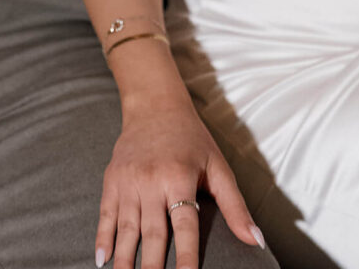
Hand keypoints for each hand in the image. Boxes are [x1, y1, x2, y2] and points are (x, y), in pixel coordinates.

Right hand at [96, 102, 262, 268]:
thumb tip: (256, 241)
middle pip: (153, 234)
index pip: (185, 226)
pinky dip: (102, 238)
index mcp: (179, 177)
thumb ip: (235, 206)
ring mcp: (128, 180)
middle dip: (152, 268)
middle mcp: (151, 180)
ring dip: (125, 260)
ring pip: (126, 228)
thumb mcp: (218, 167)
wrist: (154, 105)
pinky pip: (106, 214)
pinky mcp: (112, 179)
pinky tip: (102, 260)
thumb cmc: (192, 139)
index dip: (186, 257)